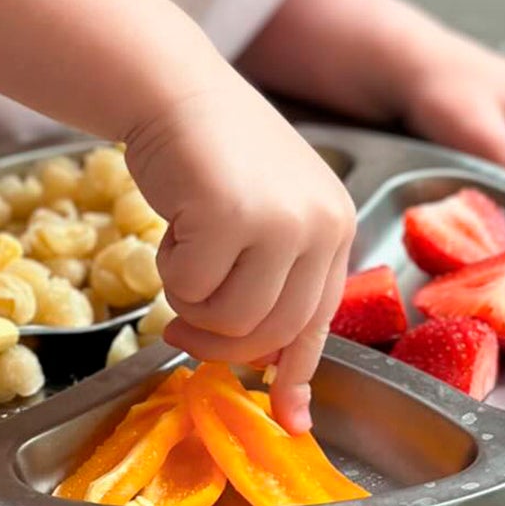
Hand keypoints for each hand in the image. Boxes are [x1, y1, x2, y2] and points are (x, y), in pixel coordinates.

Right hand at [122, 75, 357, 436]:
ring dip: (190, 299)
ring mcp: (281, 219)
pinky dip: (168, 270)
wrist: (172, 88)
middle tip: (179, 324)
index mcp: (336, 222)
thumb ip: (275, 276)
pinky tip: (172, 225)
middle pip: (273, 333)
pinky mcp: (233, 215)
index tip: (289, 418)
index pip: (319, 320)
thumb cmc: (209, 150)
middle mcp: (322, 222)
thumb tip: (272, 373)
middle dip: (218, 340)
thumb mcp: (264, 210)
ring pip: (233, 320)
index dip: (296, 372)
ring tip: (181, 251)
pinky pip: (193, 289)